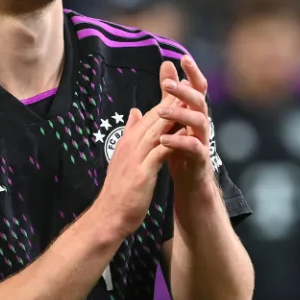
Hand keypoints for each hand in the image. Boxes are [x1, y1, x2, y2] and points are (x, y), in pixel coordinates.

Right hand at [93, 96, 178, 236]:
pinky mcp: (142, 173)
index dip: (164, 99)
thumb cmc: (119, 190)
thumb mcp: (123, 156)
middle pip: (154, 117)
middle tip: (186, 83)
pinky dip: (173, 141)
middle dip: (170, 100)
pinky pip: (160, 152)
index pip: (148, 115)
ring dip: (173, 116)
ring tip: (189, 102)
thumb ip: (130, 134)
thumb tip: (134, 112)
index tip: (178, 84)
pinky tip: (186, 133)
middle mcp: (130, 145)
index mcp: (127, 141)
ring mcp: (135, 158)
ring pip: (157, 131)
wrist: (109, 216)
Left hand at [156, 57, 213, 186]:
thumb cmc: (180, 146)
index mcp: (194, 111)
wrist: (190, 181)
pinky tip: (163, 139)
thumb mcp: (173, 117)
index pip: (198, 87)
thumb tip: (166, 63)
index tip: (183, 58)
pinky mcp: (200, 158)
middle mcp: (202, 122)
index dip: (193, 72)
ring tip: (161, 112)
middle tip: (165, 85)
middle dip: (184, 91)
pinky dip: (179, 142)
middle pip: (199, 101)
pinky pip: (193, 147)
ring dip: (180, 115)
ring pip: (198, 121)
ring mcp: (203, 139)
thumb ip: (170, 92)